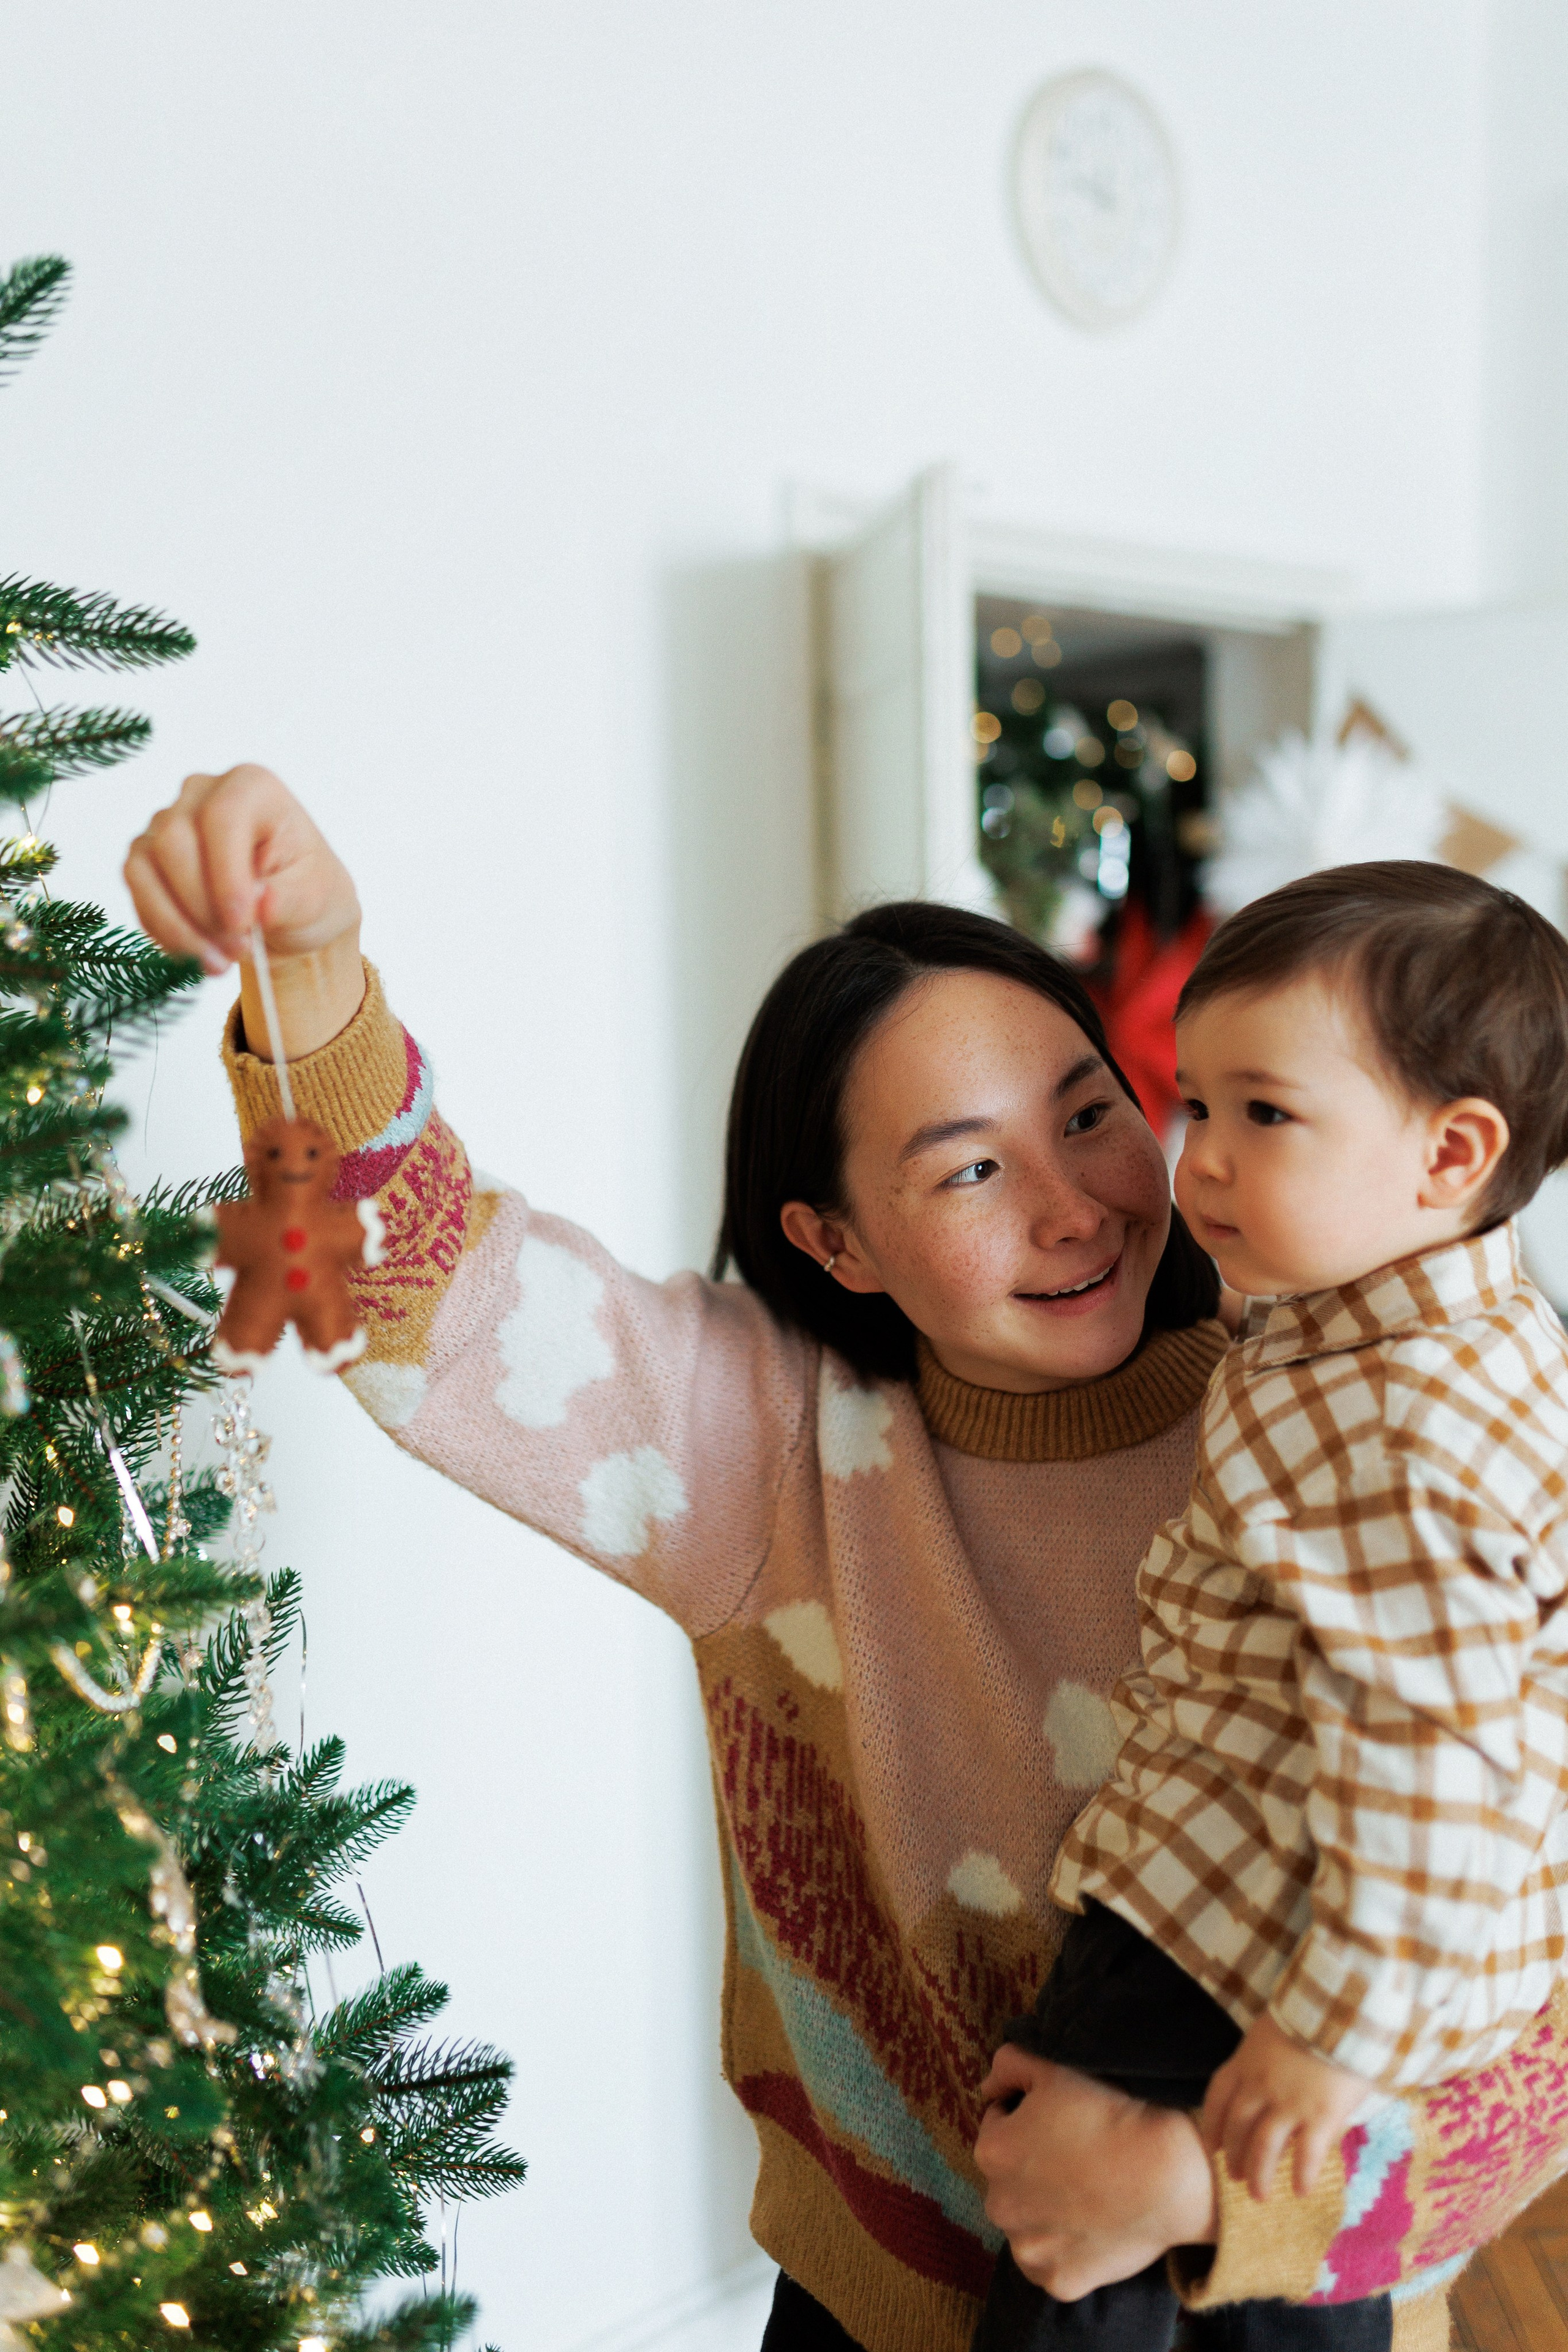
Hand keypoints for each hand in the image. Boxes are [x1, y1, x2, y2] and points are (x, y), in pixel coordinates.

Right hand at [125, 767, 363, 1059]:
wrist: (289, 911)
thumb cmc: (307, 890)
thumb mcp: (317, 897)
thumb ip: (289, 899)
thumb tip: (261, 905)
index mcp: (251, 786)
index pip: (222, 819)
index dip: (226, 876)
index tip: (243, 925)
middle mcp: (200, 793)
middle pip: (174, 842)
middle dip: (202, 908)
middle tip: (237, 950)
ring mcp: (165, 822)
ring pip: (145, 869)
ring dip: (179, 926)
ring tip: (219, 963)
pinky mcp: (146, 857)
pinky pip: (138, 893)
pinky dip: (164, 931)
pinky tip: (196, 956)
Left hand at [973, 2045, 1215, 2300]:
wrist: (1168, 2173)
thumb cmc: (1110, 2113)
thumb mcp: (1053, 2067)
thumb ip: (1007, 2065)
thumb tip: (989, 2087)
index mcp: (991, 2152)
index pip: (999, 2125)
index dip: (1030, 2117)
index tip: (1064, 2120)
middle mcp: (999, 2206)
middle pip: (1011, 2177)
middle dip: (1032, 2165)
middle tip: (1078, 2154)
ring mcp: (1029, 2250)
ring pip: (1027, 2221)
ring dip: (1044, 2207)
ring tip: (1088, 2188)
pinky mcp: (1060, 2282)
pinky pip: (1051, 2262)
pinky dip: (1066, 2247)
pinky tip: (1092, 2224)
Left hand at [1201, 2012, 1370, 2201]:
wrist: (1343, 2006)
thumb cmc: (1312, 2010)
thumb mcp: (1274, 2027)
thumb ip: (1265, 2053)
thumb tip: (1268, 2069)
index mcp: (1246, 2060)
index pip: (1218, 2097)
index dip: (1212, 2124)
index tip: (1211, 2145)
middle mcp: (1261, 2085)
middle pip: (1238, 2127)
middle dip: (1234, 2155)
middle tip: (1235, 2176)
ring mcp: (1289, 2102)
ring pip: (1264, 2147)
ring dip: (1259, 2174)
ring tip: (1259, 2194)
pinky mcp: (1320, 2115)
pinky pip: (1306, 2155)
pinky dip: (1302, 2175)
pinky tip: (1301, 2191)